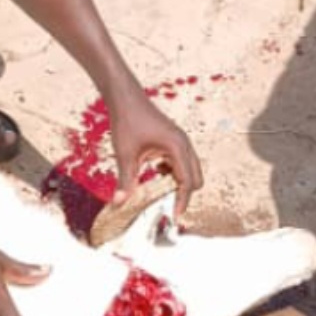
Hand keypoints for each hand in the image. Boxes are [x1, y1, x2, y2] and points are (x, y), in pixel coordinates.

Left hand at [107, 89, 203, 219]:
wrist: (125, 98)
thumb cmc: (127, 121)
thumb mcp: (125, 154)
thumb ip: (125, 181)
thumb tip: (119, 204)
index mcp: (177, 147)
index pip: (187, 182)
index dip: (181, 202)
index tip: (174, 218)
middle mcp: (184, 144)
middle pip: (195, 178)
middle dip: (183, 194)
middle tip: (166, 207)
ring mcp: (180, 141)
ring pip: (190, 170)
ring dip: (178, 182)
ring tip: (158, 189)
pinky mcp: (174, 140)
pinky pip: (182, 162)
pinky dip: (173, 172)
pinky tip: (156, 171)